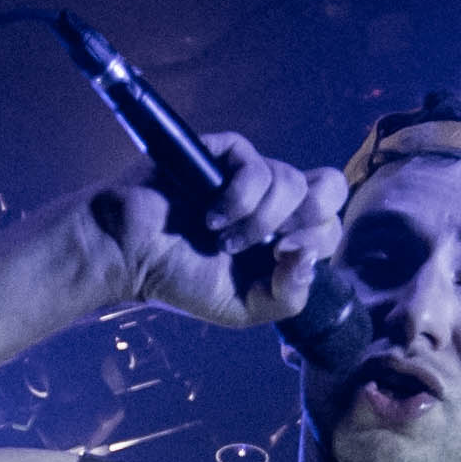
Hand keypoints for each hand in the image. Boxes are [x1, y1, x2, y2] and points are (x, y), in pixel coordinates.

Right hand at [86, 131, 344, 333]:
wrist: (129, 254)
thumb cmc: (180, 279)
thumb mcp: (243, 308)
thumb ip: (288, 297)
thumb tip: (308, 256)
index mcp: (283, 235)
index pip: (330, 225)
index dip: (318, 241)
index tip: (279, 260)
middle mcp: (273, 201)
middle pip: (330, 188)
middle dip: (307, 220)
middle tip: (271, 244)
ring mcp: (249, 174)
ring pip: (290, 181)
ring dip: (258, 221)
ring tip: (220, 238)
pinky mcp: (224, 153)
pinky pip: (255, 166)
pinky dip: (238, 199)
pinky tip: (210, 216)